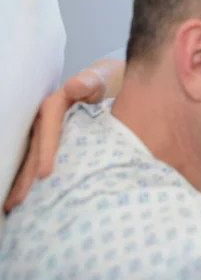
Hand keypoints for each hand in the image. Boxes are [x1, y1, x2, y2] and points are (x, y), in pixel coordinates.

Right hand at [3, 70, 105, 211]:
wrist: (100, 84)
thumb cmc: (98, 84)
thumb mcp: (96, 80)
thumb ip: (88, 82)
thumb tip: (73, 87)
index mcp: (53, 106)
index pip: (48, 130)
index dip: (45, 151)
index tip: (44, 174)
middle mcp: (43, 120)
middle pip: (34, 150)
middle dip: (26, 176)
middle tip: (19, 202)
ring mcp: (44, 133)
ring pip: (31, 159)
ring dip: (23, 182)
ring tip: (14, 206)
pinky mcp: (48, 143)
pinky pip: (38, 161)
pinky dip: (32, 179)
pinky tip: (28, 199)